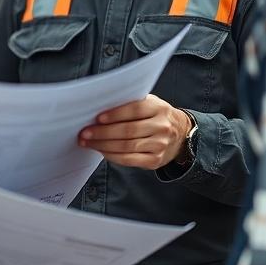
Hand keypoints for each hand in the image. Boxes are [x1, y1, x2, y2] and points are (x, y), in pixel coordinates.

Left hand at [78, 95, 192, 169]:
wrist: (180, 134)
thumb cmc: (156, 116)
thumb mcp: (150, 104)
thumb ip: (131, 104)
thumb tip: (100, 108)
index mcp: (158, 108)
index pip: (134, 110)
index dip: (115, 114)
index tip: (98, 118)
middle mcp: (161, 127)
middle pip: (128, 131)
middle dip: (102, 133)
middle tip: (85, 133)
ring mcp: (160, 145)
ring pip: (127, 146)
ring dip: (103, 145)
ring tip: (88, 143)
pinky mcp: (155, 160)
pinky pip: (129, 160)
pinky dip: (113, 156)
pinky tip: (102, 151)